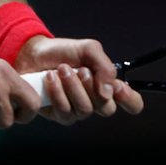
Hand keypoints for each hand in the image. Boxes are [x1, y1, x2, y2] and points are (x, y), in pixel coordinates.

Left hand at [13, 36, 143, 124]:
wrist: (34, 52)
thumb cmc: (63, 52)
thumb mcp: (88, 49)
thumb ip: (105, 66)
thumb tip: (109, 92)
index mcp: (107, 86)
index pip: (132, 103)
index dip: (130, 100)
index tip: (118, 87)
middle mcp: (95, 101)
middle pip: (107, 109)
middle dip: (92, 87)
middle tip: (81, 69)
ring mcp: (77, 110)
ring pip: (85, 109)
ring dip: (73, 87)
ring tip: (62, 69)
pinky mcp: (59, 115)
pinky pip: (64, 112)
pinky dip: (58, 92)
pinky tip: (51, 78)